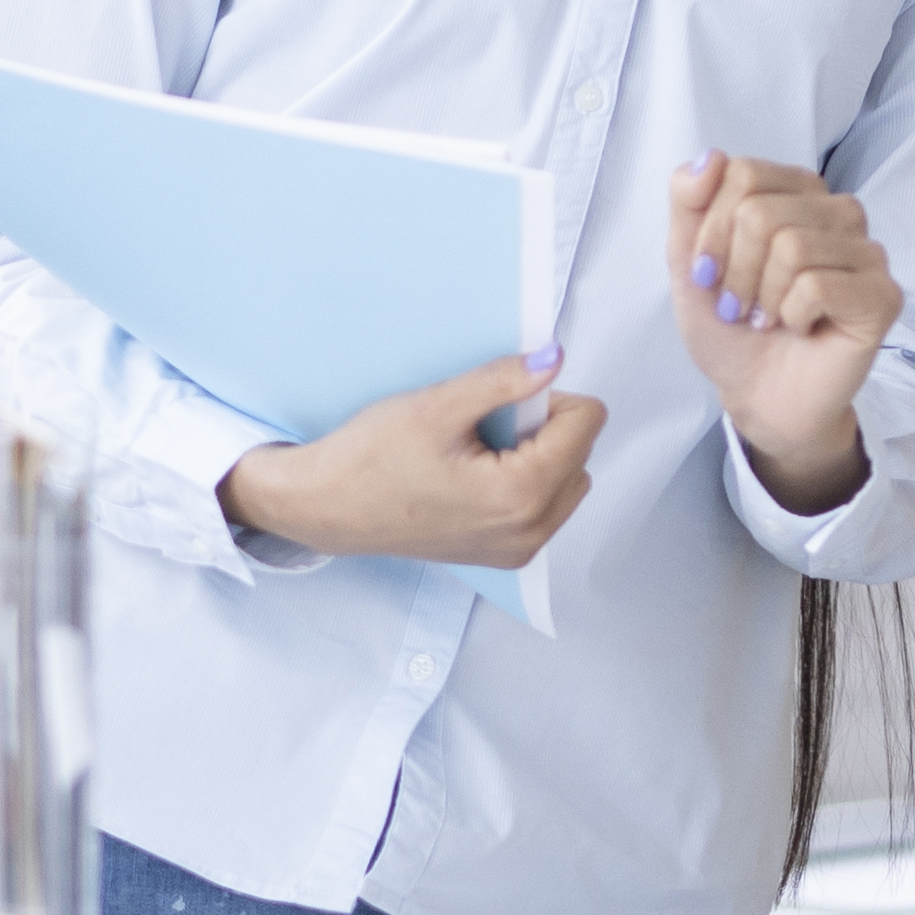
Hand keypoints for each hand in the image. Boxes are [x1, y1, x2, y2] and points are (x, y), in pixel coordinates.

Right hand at [222, 351, 604, 570]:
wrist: (328, 508)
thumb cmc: (369, 460)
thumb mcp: (437, 406)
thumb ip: (504, 381)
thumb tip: (554, 359)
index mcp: (520, 494)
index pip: (587, 422)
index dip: (545, 396)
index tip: (499, 403)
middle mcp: (529, 531)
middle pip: (581, 452)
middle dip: (543, 429)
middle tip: (481, 429)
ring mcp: (519, 549)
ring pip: (568, 479)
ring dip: (537, 455)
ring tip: (475, 453)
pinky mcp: (506, 555)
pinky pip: (546, 505)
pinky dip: (524, 481)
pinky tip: (473, 475)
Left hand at [670, 151, 897, 516]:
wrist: (757, 397)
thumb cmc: (730, 328)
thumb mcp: (688, 261)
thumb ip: (690, 202)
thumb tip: (712, 156)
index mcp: (795, 191)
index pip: (742, 174)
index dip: (712, 231)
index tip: (709, 274)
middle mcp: (837, 211)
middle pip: (763, 212)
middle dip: (734, 271)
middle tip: (740, 308)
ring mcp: (866, 251)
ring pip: (792, 247)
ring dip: (762, 298)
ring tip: (768, 320)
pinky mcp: (883, 295)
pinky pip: (818, 286)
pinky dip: (791, 316)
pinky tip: (800, 328)